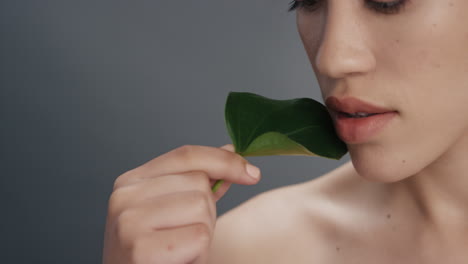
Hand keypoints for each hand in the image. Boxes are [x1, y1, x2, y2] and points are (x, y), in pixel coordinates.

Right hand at [102, 144, 260, 263]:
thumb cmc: (158, 251)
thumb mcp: (175, 210)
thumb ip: (198, 183)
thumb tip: (231, 152)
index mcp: (131, 181)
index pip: (186, 155)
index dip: (224, 160)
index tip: (251, 173)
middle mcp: (125, 196)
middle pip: (198, 182)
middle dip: (206, 211)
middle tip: (184, 235)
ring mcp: (129, 222)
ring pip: (201, 207)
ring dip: (202, 233)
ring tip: (181, 248)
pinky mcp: (141, 249)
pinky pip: (199, 236)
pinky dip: (199, 253)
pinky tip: (179, 260)